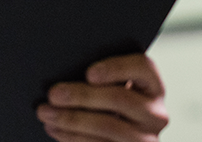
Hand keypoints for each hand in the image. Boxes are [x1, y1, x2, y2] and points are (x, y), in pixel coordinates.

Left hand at [36, 54, 168, 141]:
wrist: (122, 138)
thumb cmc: (110, 103)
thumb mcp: (112, 87)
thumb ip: (99, 78)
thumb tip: (64, 72)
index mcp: (152, 86)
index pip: (143, 67)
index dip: (116, 68)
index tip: (89, 73)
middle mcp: (155, 112)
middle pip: (120, 98)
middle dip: (82, 96)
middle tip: (53, 94)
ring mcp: (146, 138)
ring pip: (108, 126)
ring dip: (71, 120)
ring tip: (46, 113)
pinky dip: (72, 137)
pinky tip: (56, 129)